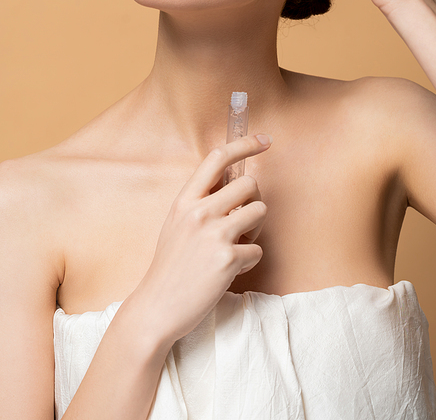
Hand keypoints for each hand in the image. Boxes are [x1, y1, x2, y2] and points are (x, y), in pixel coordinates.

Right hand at [135, 135, 269, 344]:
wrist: (157, 307)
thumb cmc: (170, 265)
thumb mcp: (177, 223)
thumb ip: (201, 201)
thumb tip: (233, 180)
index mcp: (185, 200)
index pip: (218, 158)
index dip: (245, 145)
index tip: (265, 140)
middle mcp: (199, 212)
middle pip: (249, 185)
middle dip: (253, 202)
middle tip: (242, 222)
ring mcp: (214, 235)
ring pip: (260, 212)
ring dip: (255, 230)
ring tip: (235, 245)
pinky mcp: (227, 259)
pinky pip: (257, 248)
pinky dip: (248, 259)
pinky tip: (229, 269)